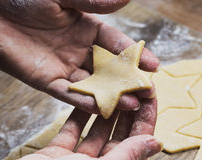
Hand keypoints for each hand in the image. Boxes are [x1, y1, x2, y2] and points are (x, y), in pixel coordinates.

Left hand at [0, 0, 158, 112]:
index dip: (135, 54)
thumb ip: (93, 1)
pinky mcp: (47, 81)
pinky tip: (101, 108)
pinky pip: (69, 94)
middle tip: (148, 91)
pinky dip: (84, 101)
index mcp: (86, 28)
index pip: (116, 44)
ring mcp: (65, 67)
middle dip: (128, 80)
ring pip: (93, 85)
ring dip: (111, 95)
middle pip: (109, 69)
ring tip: (132, 105)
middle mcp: (79, 50)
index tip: (154, 65)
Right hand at [0, 95, 160, 159]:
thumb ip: (128, 157)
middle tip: (135, 88)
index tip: (151, 97)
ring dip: (109, 113)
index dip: (146, 121)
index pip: (139, 146)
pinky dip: (82, 117)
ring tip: (116, 90)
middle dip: (130, 113)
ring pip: (100, 132)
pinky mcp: (61, 153)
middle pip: (122, 137)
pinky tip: (89, 101)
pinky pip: (76, 130)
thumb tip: (156, 143)